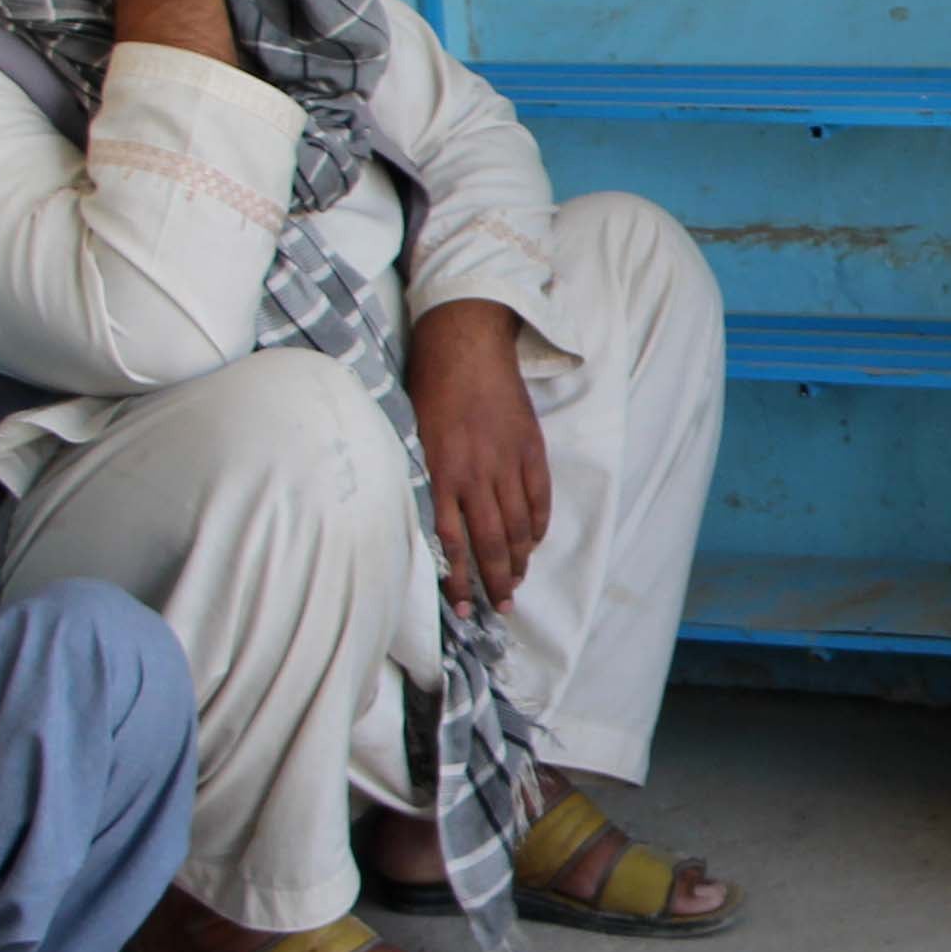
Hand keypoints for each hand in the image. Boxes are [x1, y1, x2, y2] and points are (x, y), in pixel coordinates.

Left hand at [404, 298, 552, 612]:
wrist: (466, 342)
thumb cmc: (429, 386)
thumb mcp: (412, 435)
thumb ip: (423, 478)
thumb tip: (427, 520)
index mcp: (440, 473)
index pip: (451, 543)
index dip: (458, 581)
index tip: (461, 609)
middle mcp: (475, 474)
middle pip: (491, 543)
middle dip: (496, 583)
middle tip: (500, 609)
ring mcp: (507, 462)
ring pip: (518, 526)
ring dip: (518, 561)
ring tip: (516, 584)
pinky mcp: (530, 448)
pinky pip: (539, 498)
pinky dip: (538, 525)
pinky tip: (533, 543)